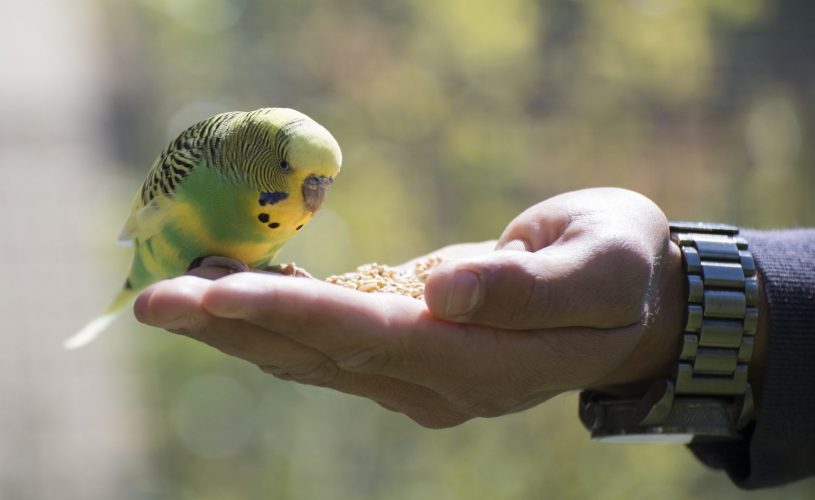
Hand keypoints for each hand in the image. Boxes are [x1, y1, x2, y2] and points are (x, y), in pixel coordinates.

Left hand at [135, 188, 684, 427]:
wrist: (636, 303)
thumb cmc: (623, 267)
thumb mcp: (600, 266)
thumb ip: (528, 288)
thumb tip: (440, 291)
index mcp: (486, 365)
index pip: (370, 339)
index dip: (292, 315)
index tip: (216, 291)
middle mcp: (442, 385)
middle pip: (322, 358)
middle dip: (235, 327)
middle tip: (153, 298)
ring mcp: (423, 380)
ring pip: (315, 360)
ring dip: (240, 329)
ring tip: (172, 294)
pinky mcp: (413, 358)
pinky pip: (332, 345)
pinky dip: (278, 320)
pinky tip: (233, 293)